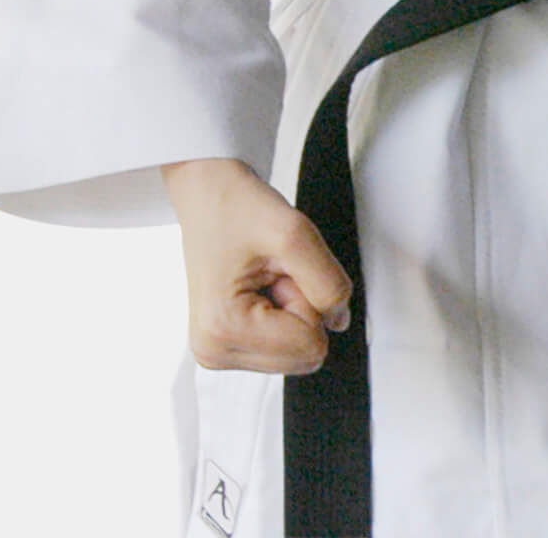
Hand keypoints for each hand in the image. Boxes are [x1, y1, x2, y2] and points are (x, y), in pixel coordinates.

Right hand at [161, 157, 353, 374]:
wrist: (208, 193)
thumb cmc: (236, 206)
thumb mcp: (295, 233)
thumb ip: (328, 284)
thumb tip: (339, 321)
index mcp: (222, 331)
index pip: (310, 346)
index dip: (308, 298)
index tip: (278, 267)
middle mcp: (214, 351)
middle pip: (304, 354)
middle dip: (301, 305)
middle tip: (272, 270)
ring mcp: (218, 351)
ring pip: (297, 350)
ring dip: (293, 306)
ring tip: (265, 275)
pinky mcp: (227, 344)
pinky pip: (283, 344)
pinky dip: (283, 310)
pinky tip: (260, 285)